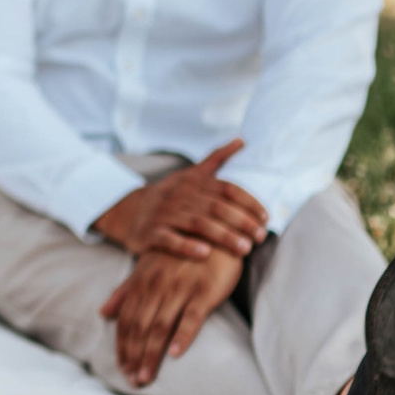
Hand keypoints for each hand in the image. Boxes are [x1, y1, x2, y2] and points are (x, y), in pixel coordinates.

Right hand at [91, 139, 267, 260]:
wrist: (129, 211)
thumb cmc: (170, 195)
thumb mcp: (191, 174)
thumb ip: (217, 159)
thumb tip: (242, 140)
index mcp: (193, 182)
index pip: (227, 189)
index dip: (248, 202)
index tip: (265, 218)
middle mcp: (179, 196)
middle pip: (216, 208)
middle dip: (241, 222)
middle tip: (259, 238)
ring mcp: (164, 214)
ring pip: (197, 224)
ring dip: (223, 236)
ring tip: (243, 249)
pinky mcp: (151, 233)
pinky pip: (169, 239)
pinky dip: (187, 246)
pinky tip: (205, 254)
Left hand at [101, 247, 243, 387]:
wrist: (215, 231)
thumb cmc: (181, 253)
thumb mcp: (148, 268)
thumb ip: (125, 291)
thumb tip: (102, 313)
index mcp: (142, 282)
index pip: (126, 320)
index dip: (122, 346)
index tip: (122, 369)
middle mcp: (157, 286)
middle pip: (139, 327)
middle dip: (133, 356)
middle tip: (132, 381)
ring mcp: (181, 289)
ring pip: (160, 326)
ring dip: (151, 354)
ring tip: (146, 377)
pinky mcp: (205, 291)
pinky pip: (192, 317)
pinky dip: (183, 335)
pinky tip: (176, 354)